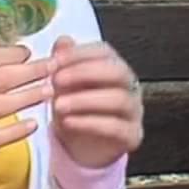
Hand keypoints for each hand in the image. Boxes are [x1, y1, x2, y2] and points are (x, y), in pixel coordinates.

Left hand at [50, 36, 143, 167]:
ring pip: (119, 99)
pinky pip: (116, 127)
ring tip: (58, 105)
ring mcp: (134, 111)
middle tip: (57, 80)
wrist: (81, 148)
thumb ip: (64, 63)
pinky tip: (68, 122)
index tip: (55, 60)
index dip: (80, 53)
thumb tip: (62, 41)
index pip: (105, 52)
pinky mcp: (132, 135)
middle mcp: (129, 86)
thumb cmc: (75, 110)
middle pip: (117, 72)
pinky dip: (90, 123)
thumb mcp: (63, 86)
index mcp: (115, 67)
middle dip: (85, 73)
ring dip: (85, 100)